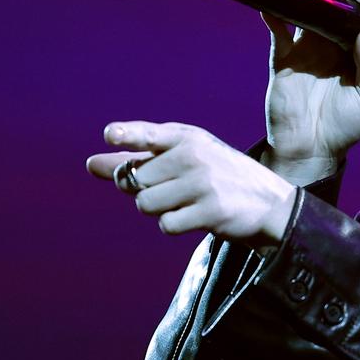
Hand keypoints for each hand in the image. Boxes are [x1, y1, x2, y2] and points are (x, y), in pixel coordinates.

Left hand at [86, 121, 295, 246]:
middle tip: (173, 190)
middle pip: (136, 180)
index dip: (128, 134)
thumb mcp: (183, 160)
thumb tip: (91, 164)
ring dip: (160, 210)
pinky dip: (175, 225)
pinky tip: (196, 217)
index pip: (151, 134)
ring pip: (146, 204)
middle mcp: (195, 156)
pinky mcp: (210, 210)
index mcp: (187, 138)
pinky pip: (166, 224)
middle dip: (144, 191)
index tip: (110, 135)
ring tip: (187, 203)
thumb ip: (138, 160)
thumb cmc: (217, 178)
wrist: (268, 203)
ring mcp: (203, 183)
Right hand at [262, 0, 359, 183]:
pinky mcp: (283, 58)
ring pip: (312, 8)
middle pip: (342, 4)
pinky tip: (276, 4)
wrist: (313, 150)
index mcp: (357, 51)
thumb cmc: (345, 127)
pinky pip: (278, 31)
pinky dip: (274, 15)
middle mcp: (333, 43)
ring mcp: (307, 47)